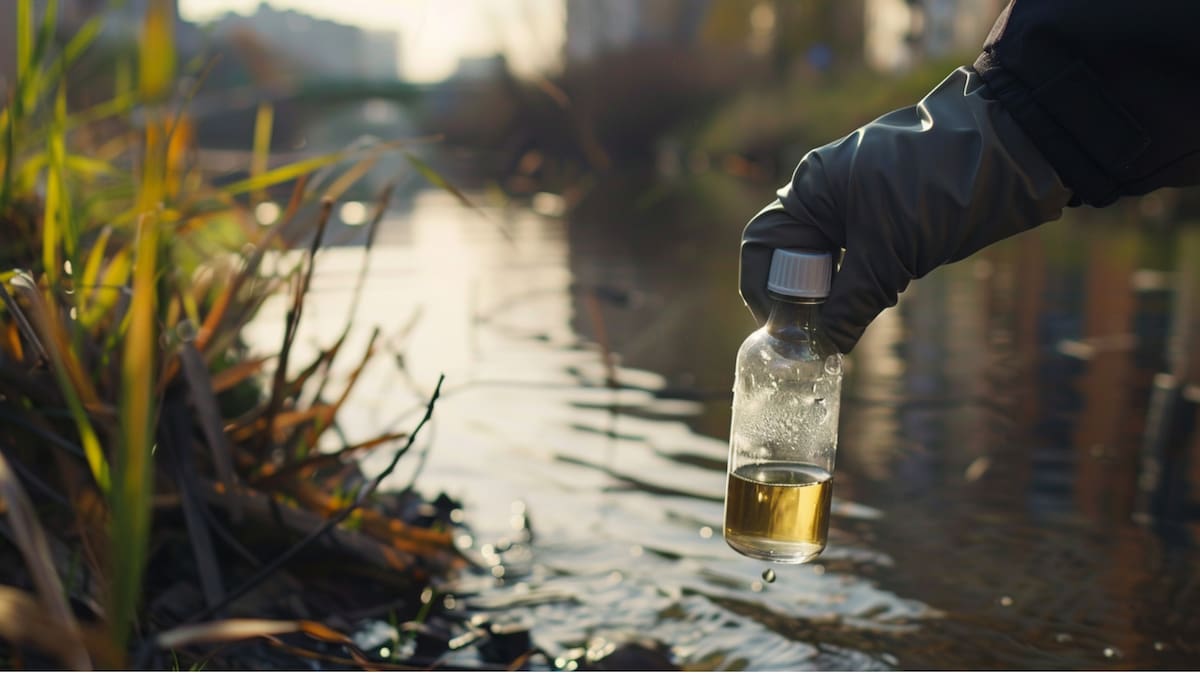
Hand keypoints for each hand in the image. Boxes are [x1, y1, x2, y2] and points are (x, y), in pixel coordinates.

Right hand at [740, 67, 1071, 352]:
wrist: (1006, 151)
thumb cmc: (935, 186)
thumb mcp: (888, 251)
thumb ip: (853, 303)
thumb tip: (826, 347)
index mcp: (811, 189)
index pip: (763, 243)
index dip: (763, 288)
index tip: (779, 328)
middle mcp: (826, 196)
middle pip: (791, 257)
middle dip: (797, 299)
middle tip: (812, 337)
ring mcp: (857, 207)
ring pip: (826, 264)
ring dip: (830, 298)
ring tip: (840, 330)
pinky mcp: (888, 222)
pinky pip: (856, 262)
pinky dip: (856, 289)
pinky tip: (867, 309)